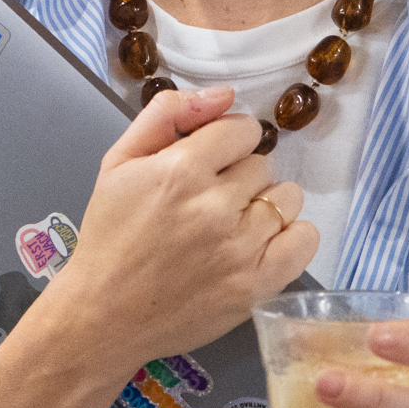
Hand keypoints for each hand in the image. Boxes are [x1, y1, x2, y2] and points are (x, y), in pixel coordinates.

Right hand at [44, 87, 317, 372]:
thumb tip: (225, 94)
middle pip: (262, 165)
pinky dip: (290, 236)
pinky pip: (305, 239)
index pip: (242, 130)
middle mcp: (216, 207)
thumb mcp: (119, 161)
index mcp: (181, 170)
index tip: (210, 162)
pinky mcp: (256, 286)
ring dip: (265, 205)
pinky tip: (260, 243)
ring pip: (287, 198)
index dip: (227, 142)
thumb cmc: (110, 235)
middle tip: (209, 202)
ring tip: (234, 225)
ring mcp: (240, 249)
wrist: (103, 314)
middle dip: (239, 176)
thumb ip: (167, 114)